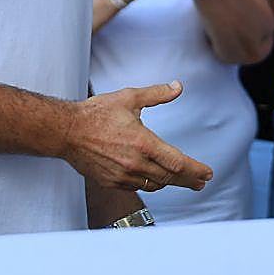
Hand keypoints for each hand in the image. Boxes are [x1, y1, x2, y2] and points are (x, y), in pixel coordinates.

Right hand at [64, 81, 211, 192]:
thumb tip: (177, 87)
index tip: (207, 173)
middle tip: (201, 182)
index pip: (178, 163)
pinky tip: (155, 179)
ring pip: (155, 185)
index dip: (196, 170)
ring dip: (170, 182)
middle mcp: (135, 163)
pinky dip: (150, 183)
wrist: (66, 131)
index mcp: (143, 143)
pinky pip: (138, 187)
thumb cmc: (96, 113)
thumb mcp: (129, 98)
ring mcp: (122, 176)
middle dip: (189, 180)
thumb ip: (157, 94)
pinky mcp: (111, 182)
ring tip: (181, 179)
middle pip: (171, 178)